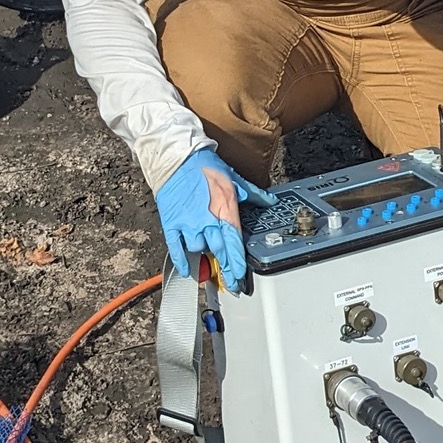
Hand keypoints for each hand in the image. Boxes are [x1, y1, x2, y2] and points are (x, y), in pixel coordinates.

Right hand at [154, 148, 274, 292]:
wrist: (177, 159)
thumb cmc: (205, 168)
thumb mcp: (234, 179)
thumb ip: (253, 195)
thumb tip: (270, 202)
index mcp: (225, 210)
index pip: (234, 243)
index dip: (238, 263)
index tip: (240, 277)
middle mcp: (207, 221)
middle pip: (218, 252)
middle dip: (226, 269)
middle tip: (231, 283)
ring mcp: (188, 224)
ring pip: (198, 249)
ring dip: (204, 257)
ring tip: (209, 262)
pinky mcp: (172, 224)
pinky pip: (176, 248)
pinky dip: (181, 261)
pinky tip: (187, 270)